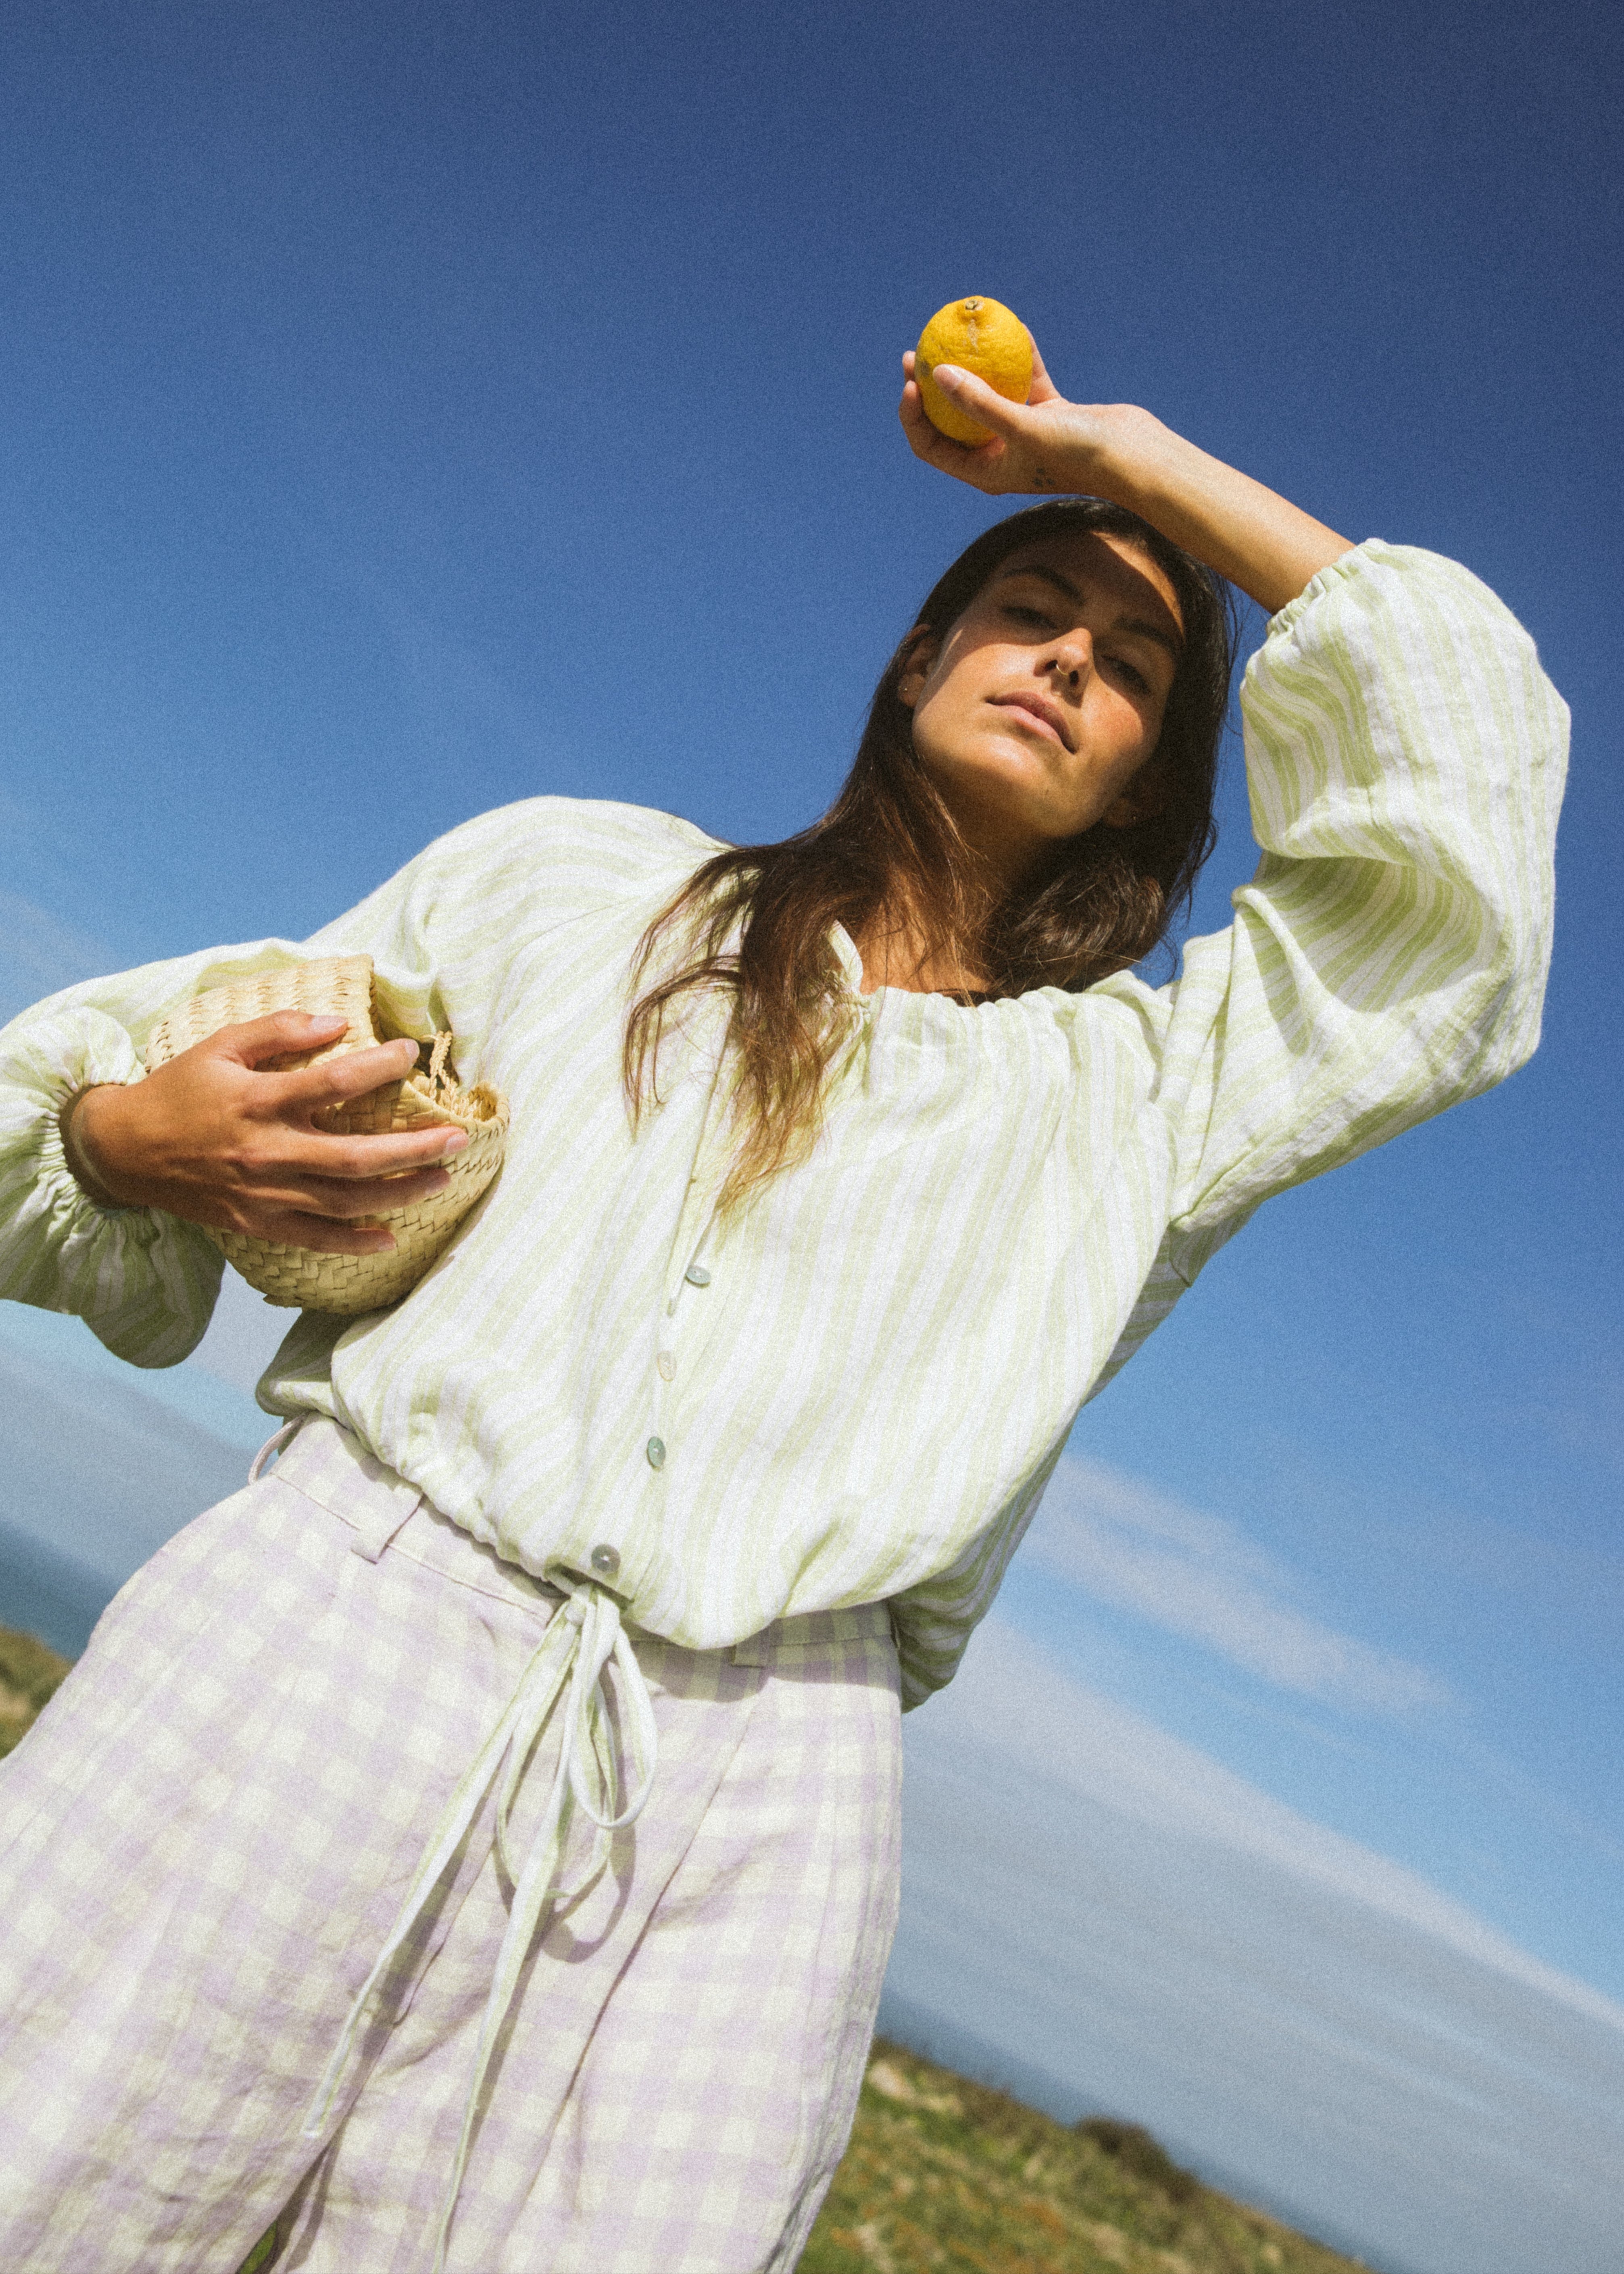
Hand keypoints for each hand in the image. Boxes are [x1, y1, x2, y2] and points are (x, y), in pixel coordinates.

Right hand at [66, 1013, 468, 1254]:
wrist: (126, 1150)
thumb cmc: (180, 1091)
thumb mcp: (220, 1046)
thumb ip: (277, 1030)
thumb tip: (337, 1023)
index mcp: (259, 1102)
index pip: (333, 1083)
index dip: (378, 1068)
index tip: (410, 1054)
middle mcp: (267, 1152)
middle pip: (354, 1157)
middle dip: (412, 1150)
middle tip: (456, 1140)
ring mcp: (263, 1194)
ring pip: (344, 1202)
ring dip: (398, 1194)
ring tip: (441, 1180)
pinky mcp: (256, 1224)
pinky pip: (313, 1239)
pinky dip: (352, 1242)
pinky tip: (390, 1238)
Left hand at [899, 339, 1167, 500]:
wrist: (1134, 458)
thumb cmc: (1077, 454)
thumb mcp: (1023, 426)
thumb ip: (979, 402)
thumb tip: (937, 374)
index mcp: (985, 472)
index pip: (932, 447)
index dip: (914, 416)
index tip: (911, 382)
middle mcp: (1000, 455)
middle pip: (952, 419)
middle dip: (931, 389)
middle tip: (916, 354)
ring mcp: (1024, 433)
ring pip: (987, 396)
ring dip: (970, 368)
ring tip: (951, 335)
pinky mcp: (1050, 414)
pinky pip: (1024, 381)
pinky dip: (1018, 358)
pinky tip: (1012, 327)